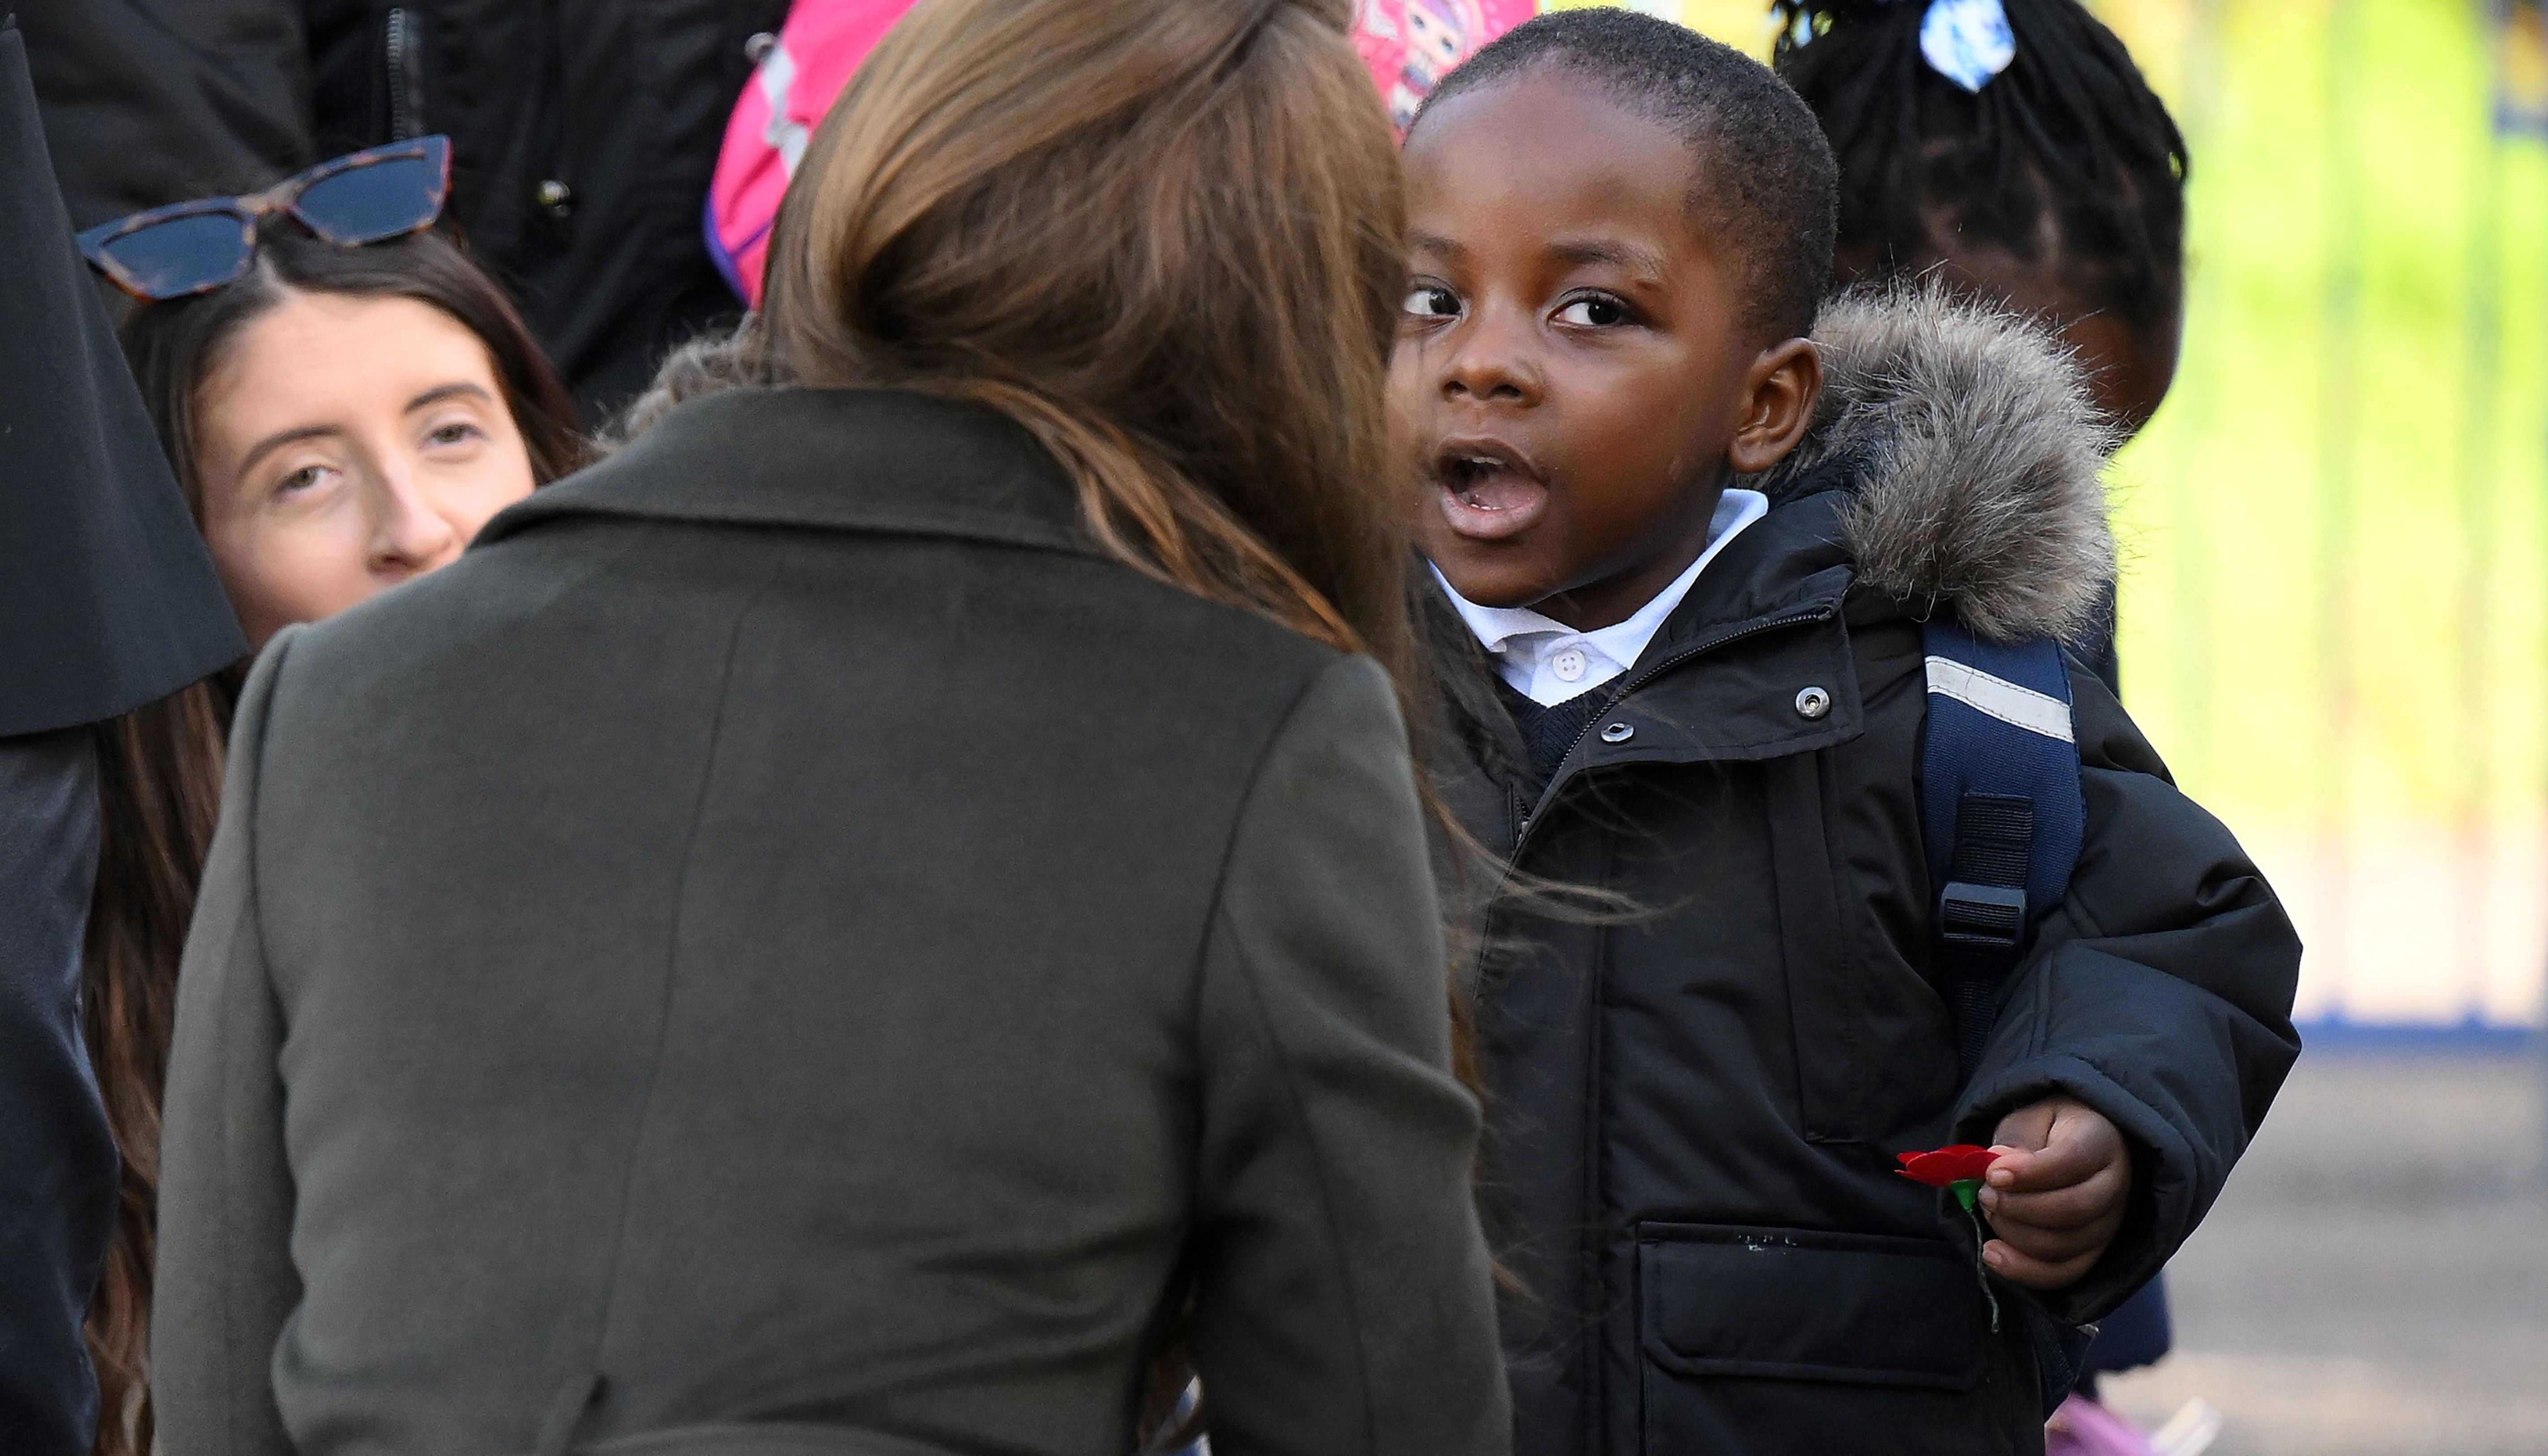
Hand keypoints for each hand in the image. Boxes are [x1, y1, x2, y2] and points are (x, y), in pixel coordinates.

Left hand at [1976, 1096, 2129, 1290]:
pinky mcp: (2096, 1251)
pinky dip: (2025, 1270)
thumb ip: (2017, 1140)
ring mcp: (2111, 1223)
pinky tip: (1992, 1254)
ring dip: (2015, 1234)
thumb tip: (1997, 1163)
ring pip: (2066, 1245)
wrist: (2075, 1146)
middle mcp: (2116, 1185)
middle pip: (2073, 1210)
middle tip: (1985, 1194)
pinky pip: (2065, 1272)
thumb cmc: (2049, 1130)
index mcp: (2103, 1141)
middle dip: (2018, 1207)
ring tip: (1988, 1211)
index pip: (2073, 1161)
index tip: (1992, 1174)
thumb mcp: (2030, 1119)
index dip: (2030, 1172)